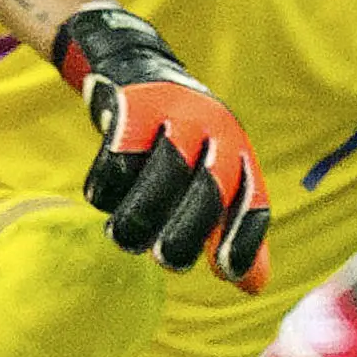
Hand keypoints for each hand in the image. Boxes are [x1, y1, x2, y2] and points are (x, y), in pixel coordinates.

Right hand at [53, 8, 271, 288]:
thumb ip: (232, 226)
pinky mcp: (135, 105)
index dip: (244, 240)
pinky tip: (102, 196)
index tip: (226, 273)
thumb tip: (252, 286)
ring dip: (140, 216)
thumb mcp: (215, 176)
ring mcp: (177, 114)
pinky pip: (120, 154)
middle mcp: (217, 131)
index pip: (254, 201)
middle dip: (188, 232)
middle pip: (210, 189)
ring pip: (164, 173)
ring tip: (125, 237)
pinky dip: (107, 185)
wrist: (137, 71)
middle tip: (166, 259)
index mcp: (240, 154)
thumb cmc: (183, 142)